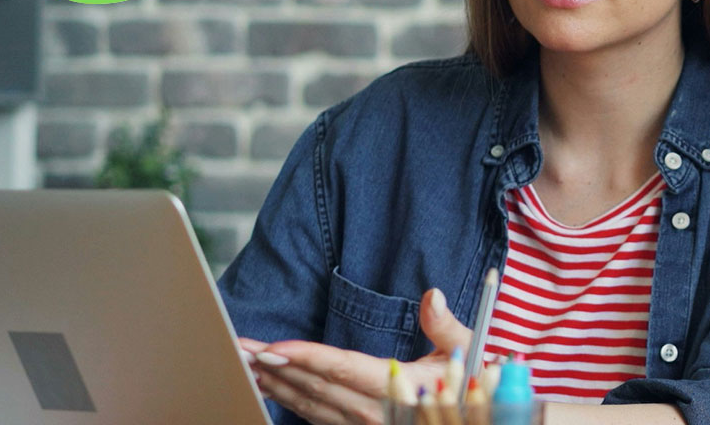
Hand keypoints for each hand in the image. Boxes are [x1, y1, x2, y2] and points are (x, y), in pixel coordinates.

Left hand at [240, 287, 475, 424]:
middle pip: (315, 385)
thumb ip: (445, 326)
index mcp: (396, 387)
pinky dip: (287, 398)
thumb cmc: (467, 384)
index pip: (342, 369)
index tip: (273, 347)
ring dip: (274, 381)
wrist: (469, 418)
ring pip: (308, 402)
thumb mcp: (465, 351)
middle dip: (275, 365)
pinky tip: (270, 384)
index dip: (305, 358)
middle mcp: (373, 411)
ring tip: (246, 361)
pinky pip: (313, 415)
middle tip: (240, 346)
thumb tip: (433, 296)